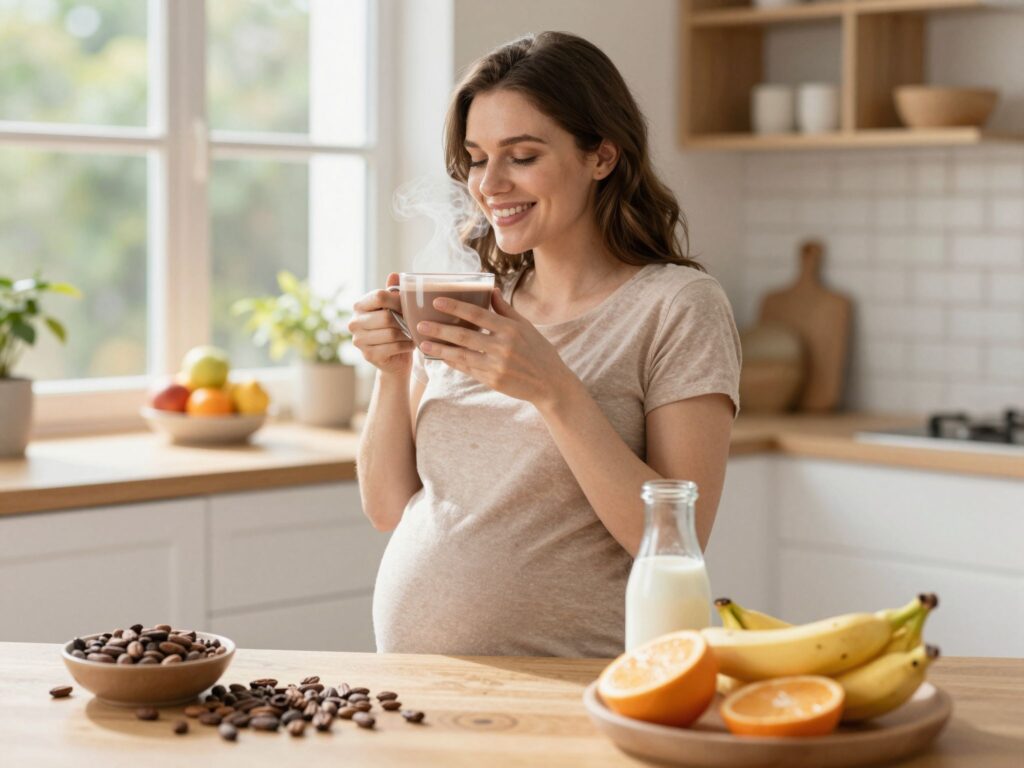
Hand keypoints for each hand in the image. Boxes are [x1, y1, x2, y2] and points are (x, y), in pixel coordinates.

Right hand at [348, 273, 414, 376]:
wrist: (394, 357)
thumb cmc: (396, 327)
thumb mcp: (395, 307)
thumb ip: (393, 291)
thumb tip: (394, 275)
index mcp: (359, 305)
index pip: (379, 296)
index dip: (398, 300)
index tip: (409, 305)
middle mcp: (354, 322)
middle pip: (387, 316)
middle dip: (405, 320)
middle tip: (415, 322)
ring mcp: (359, 340)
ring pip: (391, 333)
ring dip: (407, 333)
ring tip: (413, 332)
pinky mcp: (368, 355)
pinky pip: (394, 347)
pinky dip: (407, 345)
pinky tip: (411, 344)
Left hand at [416, 288, 577, 408]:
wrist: (550, 383)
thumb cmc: (539, 351)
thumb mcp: (526, 327)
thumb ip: (505, 310)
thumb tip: (491, 289)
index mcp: (511, 329)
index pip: (478, 314)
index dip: (456, 307)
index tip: (437, 302)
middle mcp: (503, 347)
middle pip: (464, 336)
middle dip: (440, 330)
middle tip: (421, 325)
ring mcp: (497, 365)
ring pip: (462, 355)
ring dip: (441, 349)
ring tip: (424, 344)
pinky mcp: (493, 380)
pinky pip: (468, 369)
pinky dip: (454, 363)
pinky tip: (442, 358)